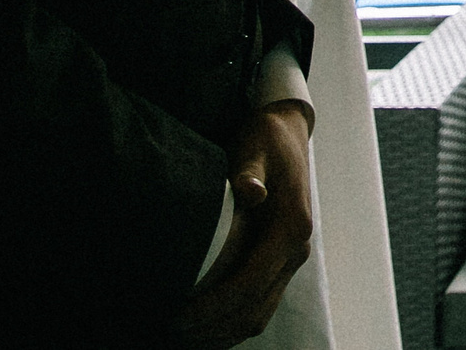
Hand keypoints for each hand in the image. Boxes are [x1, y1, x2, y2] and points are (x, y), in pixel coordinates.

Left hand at [177, 102, 313, 346]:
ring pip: (258, 314)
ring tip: (179, 337)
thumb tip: (250, 192)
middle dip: (212, 328)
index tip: (178, 316)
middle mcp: (297, 250)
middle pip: (254, 308)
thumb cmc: (265, 142)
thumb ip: (250, 172)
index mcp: (293, 227)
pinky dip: (231, 324)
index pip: (251, 282)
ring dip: (221, 333)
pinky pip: (259, 305)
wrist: (287, 135)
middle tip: (168, 332)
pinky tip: (202, 330)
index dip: (213, 305)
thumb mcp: (255, 149)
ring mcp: (290, 260)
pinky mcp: (280, 263)